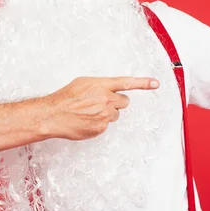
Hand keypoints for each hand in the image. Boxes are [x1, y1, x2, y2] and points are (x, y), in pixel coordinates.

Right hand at [42, 76, 158, 140]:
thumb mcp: (83, 83)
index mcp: (102, 85)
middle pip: (124, 101)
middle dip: (115, 103)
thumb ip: (99, 85)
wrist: (54, 115)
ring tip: (89, 112)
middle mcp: (106, 98)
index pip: (127, 82)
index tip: (156, 83)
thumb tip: (108, 88)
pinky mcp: (102, 127)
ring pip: (115, 114)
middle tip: (100, 103)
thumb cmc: (65, 98)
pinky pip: (107, 125)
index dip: (143, 83)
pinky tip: (87, 120)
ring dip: (107, 113)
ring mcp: (105, 114)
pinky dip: (99, 123)